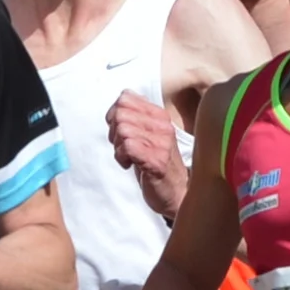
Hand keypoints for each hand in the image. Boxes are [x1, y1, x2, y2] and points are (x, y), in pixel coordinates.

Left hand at [105, 92, 186, 216]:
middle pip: (120, 114)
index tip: (119, 131)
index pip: (125, 99)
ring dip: (118, 147)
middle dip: (113, 132)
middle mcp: (163, 126)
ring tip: (128, 157)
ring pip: (122, 130)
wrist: (176, 192)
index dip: (113, 115)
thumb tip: (122, 97)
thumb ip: (135, 116)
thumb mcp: (146, 134)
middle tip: (122, 147)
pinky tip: (129, 165)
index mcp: (159, 116)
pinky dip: (122, 157)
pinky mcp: (157, 160)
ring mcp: (162, 143)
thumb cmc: (156, 163)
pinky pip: (128, 147)